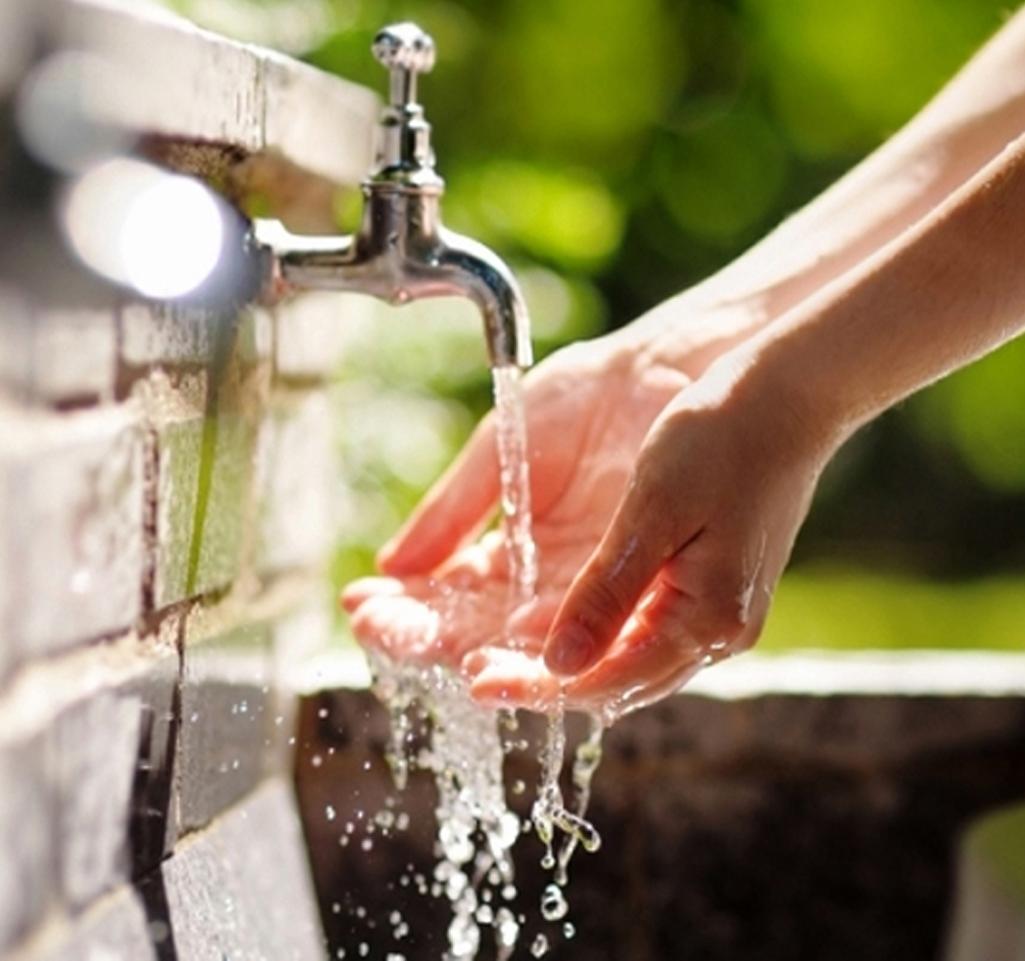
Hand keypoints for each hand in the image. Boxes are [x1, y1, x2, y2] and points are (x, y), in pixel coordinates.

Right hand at [344, 333, 693, 670]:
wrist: (663, 370)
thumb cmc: (586, 399)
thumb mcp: (503, 453)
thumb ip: (451, 512)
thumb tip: (391, 569)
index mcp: (509, 553)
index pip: (446, 599)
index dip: (403, 609)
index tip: (361, 609)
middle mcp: (547, 586)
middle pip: (479, 631)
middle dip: (429, 637)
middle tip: (387, 636)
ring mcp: (592, 590)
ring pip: (531, 644)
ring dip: (488, 652)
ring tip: (450, 653)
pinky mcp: (640, 588)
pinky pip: (595, 629)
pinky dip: (555, 640)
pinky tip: (514, 639)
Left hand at [465, 347, 834, 718]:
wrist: (788, 396)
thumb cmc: (723, 438)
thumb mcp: (652, 511)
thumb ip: (605, 593)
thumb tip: (558, 664)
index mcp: (707, 620)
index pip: (606, 681)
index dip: (536, 686)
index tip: (476, 680)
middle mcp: (716, 633)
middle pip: (613, 683)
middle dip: (540, 680)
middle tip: (470, 670)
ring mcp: (716, 614)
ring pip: (625, 661)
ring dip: (562, 661)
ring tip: (494, 652)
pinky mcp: (709, 589)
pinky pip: (640, 632)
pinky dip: (591, 633)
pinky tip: (549, 620)